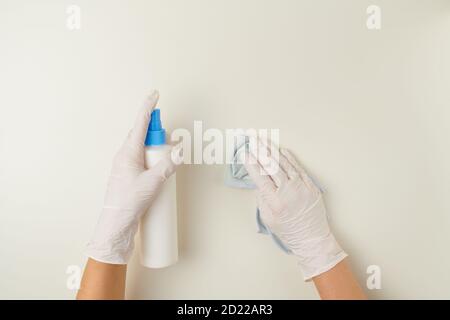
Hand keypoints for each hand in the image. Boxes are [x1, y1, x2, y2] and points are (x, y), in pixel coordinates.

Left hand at [86, 90, 181, 263]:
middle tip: (167, 133)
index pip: (140, 123)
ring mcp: (123, 165)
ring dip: (152, 144)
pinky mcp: (126, 174)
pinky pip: (139, 157)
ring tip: (164, 153)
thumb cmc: (130, 201)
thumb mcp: (154, 182)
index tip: (155, 94)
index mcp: (128, 152)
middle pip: (140, 133)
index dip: (148, 107)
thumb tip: (179, 151)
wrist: (116, 222)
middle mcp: (124, 155)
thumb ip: (168, 164)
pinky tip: (156, 165)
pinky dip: (149, 155)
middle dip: (153, 128)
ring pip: (139, 146)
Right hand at [243, 139, 346, 279]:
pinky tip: (281, 150)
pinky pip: (298, 168)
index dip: (251, 163)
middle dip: (260, 150)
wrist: (311, 238)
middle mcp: (288, 192)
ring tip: (264, 140)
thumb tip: (260, 181)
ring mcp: (301, 187)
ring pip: (285, 163)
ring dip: (272, 150)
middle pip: (271, 165)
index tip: (244, 153)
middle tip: (252, 138)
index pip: (260, 176)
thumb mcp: (267, 218)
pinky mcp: (311, 186)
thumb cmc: (288, 231)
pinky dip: (289, 158)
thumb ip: (262, 198)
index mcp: (275, 202)